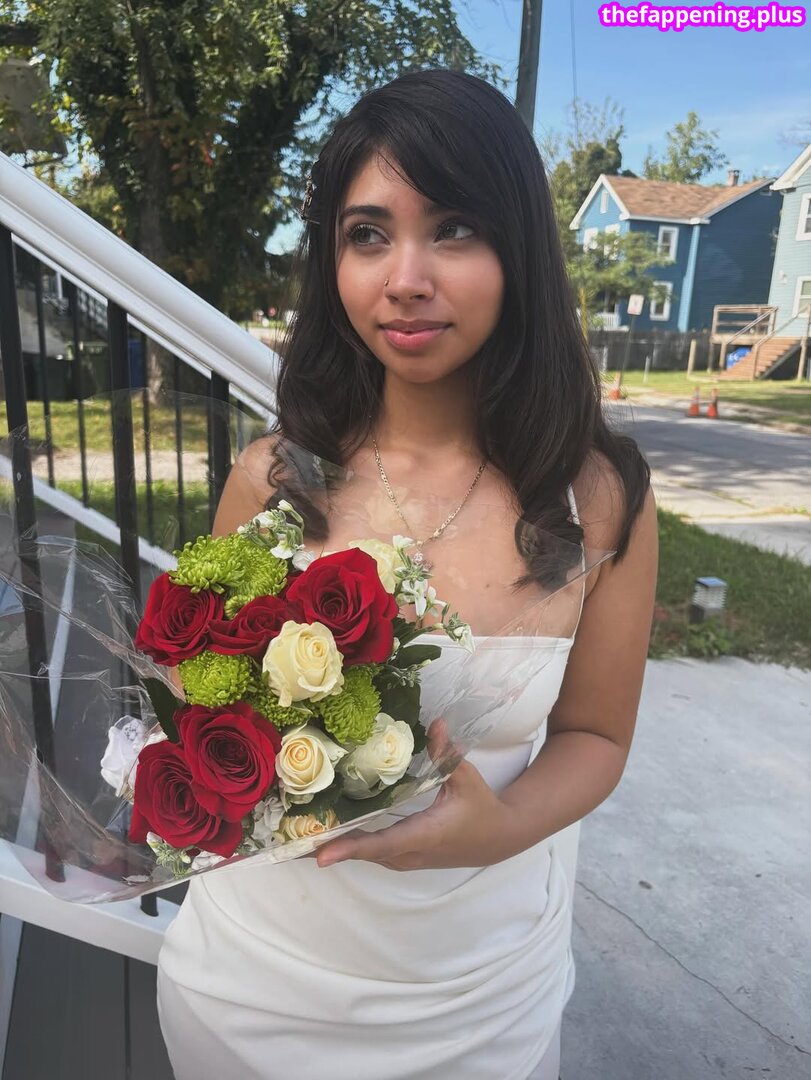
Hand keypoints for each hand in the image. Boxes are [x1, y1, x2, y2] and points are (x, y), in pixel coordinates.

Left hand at [315, 723, 512, 870]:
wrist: (498, 839)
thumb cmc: (482, 808)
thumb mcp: (467, 779)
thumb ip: (448, 754)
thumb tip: (436, 723)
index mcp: (425, 834)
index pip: (382, 843)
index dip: (351, 848)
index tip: (321, 855)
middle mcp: (410, 853)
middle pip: (363, 852)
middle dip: (327, 848)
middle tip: (288, 843)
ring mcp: (405, 858)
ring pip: (365, 854)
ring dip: (333, 848)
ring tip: (296, 840)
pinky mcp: (403, 856)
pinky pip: (371, 852)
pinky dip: (348, 846)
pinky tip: (325, 836)